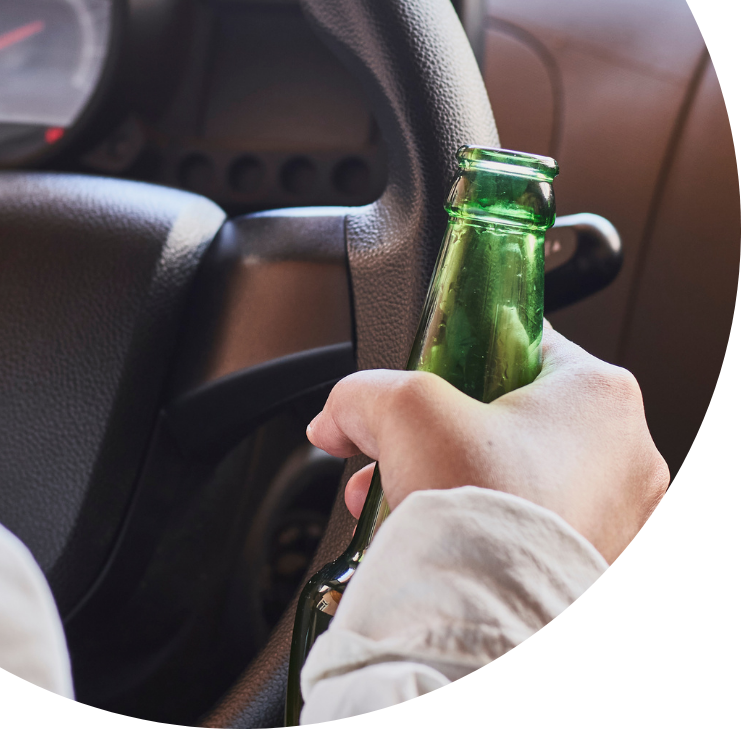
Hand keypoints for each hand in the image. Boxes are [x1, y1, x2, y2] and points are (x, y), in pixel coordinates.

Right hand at [305, 326, 668, 562]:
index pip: (524, 341)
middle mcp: (627, 454)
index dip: (464, 354)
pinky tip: (431, 535)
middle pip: (514, 415)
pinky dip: (483, 525)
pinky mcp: (601, 567)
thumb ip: (363, 393)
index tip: (430, 379)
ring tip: (396, 500)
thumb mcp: (403, 410)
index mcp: (600, 395)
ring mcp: (622, 518)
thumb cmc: (482, 511)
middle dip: (441, 433)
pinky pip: (532, 526)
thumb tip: (338, 415)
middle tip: (399, 450)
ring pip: (520, 475)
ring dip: (452, 479)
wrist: (497, 623)